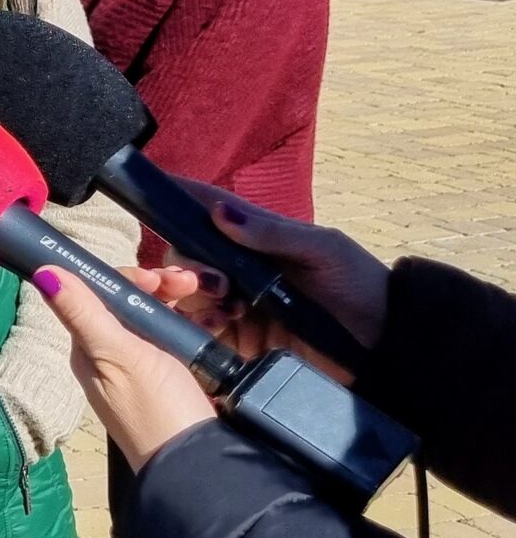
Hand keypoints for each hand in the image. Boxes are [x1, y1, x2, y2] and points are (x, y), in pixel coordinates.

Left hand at [34, 265, 217, 471]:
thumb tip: (42, 274)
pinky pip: (178, 336)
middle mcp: (112, 355)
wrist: (198, 463)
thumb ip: (83, 314)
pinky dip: (194, 323)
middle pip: (130, 303)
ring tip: (208, 298)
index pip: (98, 295)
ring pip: (156, 317)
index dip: (128, 278)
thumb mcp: (118, 355)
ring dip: (179, 301)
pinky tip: (213, 320)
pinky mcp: (172, 377)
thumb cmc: (155, 409)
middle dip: (160, 286)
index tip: (158, 277)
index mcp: (90, 348)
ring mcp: (143, 366)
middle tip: (190, 284)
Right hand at [168, 192, 387, 375]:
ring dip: (193, 297)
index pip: (206, 209)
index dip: (177, 198)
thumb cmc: (359, 285)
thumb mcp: (323, 249)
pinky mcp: (236, 340)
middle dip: (187, 265)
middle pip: (184, 256)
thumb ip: (272, 233)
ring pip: (184, 293)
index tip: (151, 192)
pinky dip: (199, 326)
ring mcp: (235, 304)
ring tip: (227, 309)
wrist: (385, 345)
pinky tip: (221, 326)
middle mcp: (237, 267)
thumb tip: (219, 213)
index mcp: (255, 237)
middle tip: (216, 284)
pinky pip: (198, 331)